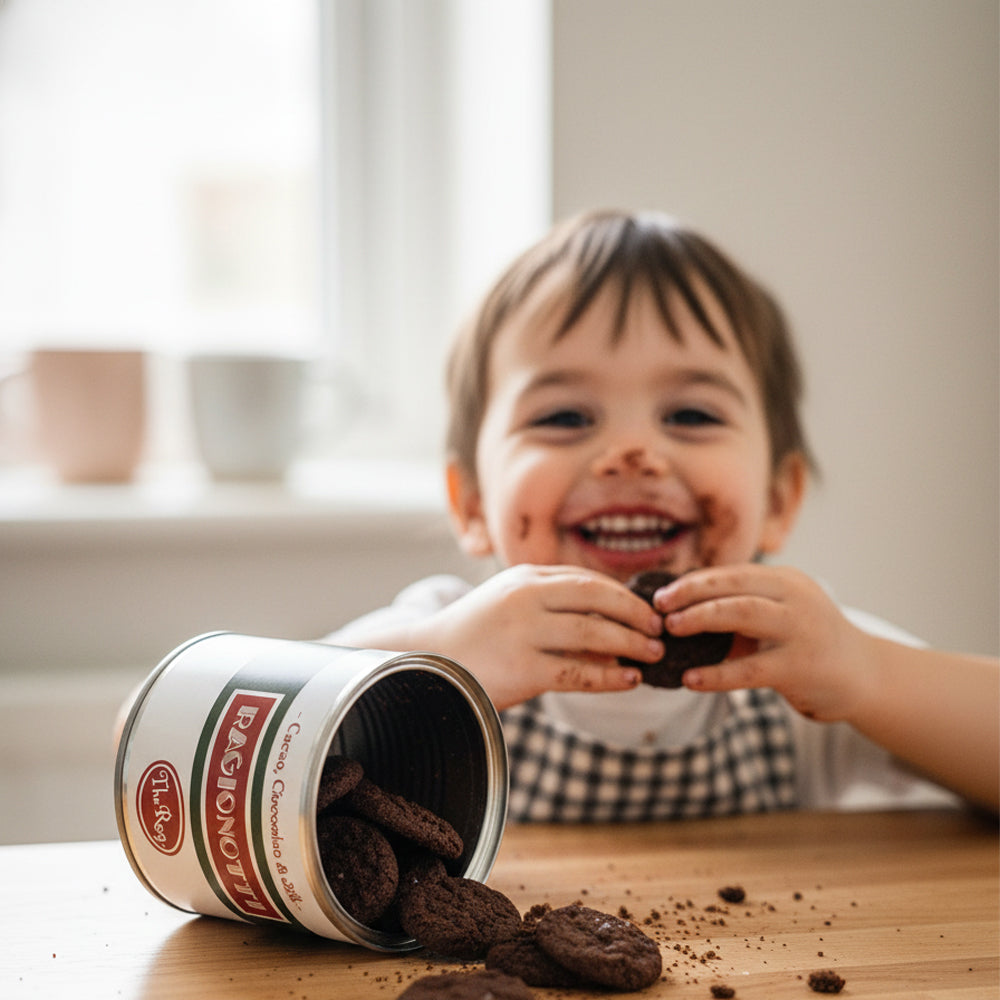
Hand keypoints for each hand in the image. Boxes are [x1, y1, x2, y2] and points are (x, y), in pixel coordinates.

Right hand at [409, 564, 665, 709]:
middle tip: (659, 630)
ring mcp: (523, 632)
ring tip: (652, 655)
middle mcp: (525, 598)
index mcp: (525, 578)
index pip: (586, 580)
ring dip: (629, 644)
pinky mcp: (522, 669)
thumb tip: (610, 622)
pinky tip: (629, 681)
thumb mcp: (510, 603)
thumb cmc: (477, 635)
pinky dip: (609, 676)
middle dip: (634, 614)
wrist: (428, 662)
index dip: (624, 595)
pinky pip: (578, 672)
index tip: (648, 609)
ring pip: (592, 634)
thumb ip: (552, 603)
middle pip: (596, 599)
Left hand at [653, 564, 872, 721]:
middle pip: (735, 585)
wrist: (865, 676)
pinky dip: (716, 674)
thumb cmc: (808, 643)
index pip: (733, 573)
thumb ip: (742, 608)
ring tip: (670, 629)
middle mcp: (795, 598)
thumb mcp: (781, 614)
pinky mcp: (799, 667)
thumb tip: (681, 609)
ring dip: (700, 618)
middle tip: (659, 606)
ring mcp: (799, 631)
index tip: (662, 593)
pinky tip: (690, 679)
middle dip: (692, 592)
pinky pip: (748, 669)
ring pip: (742, 614)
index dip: (695, 581)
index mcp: (786, 581)